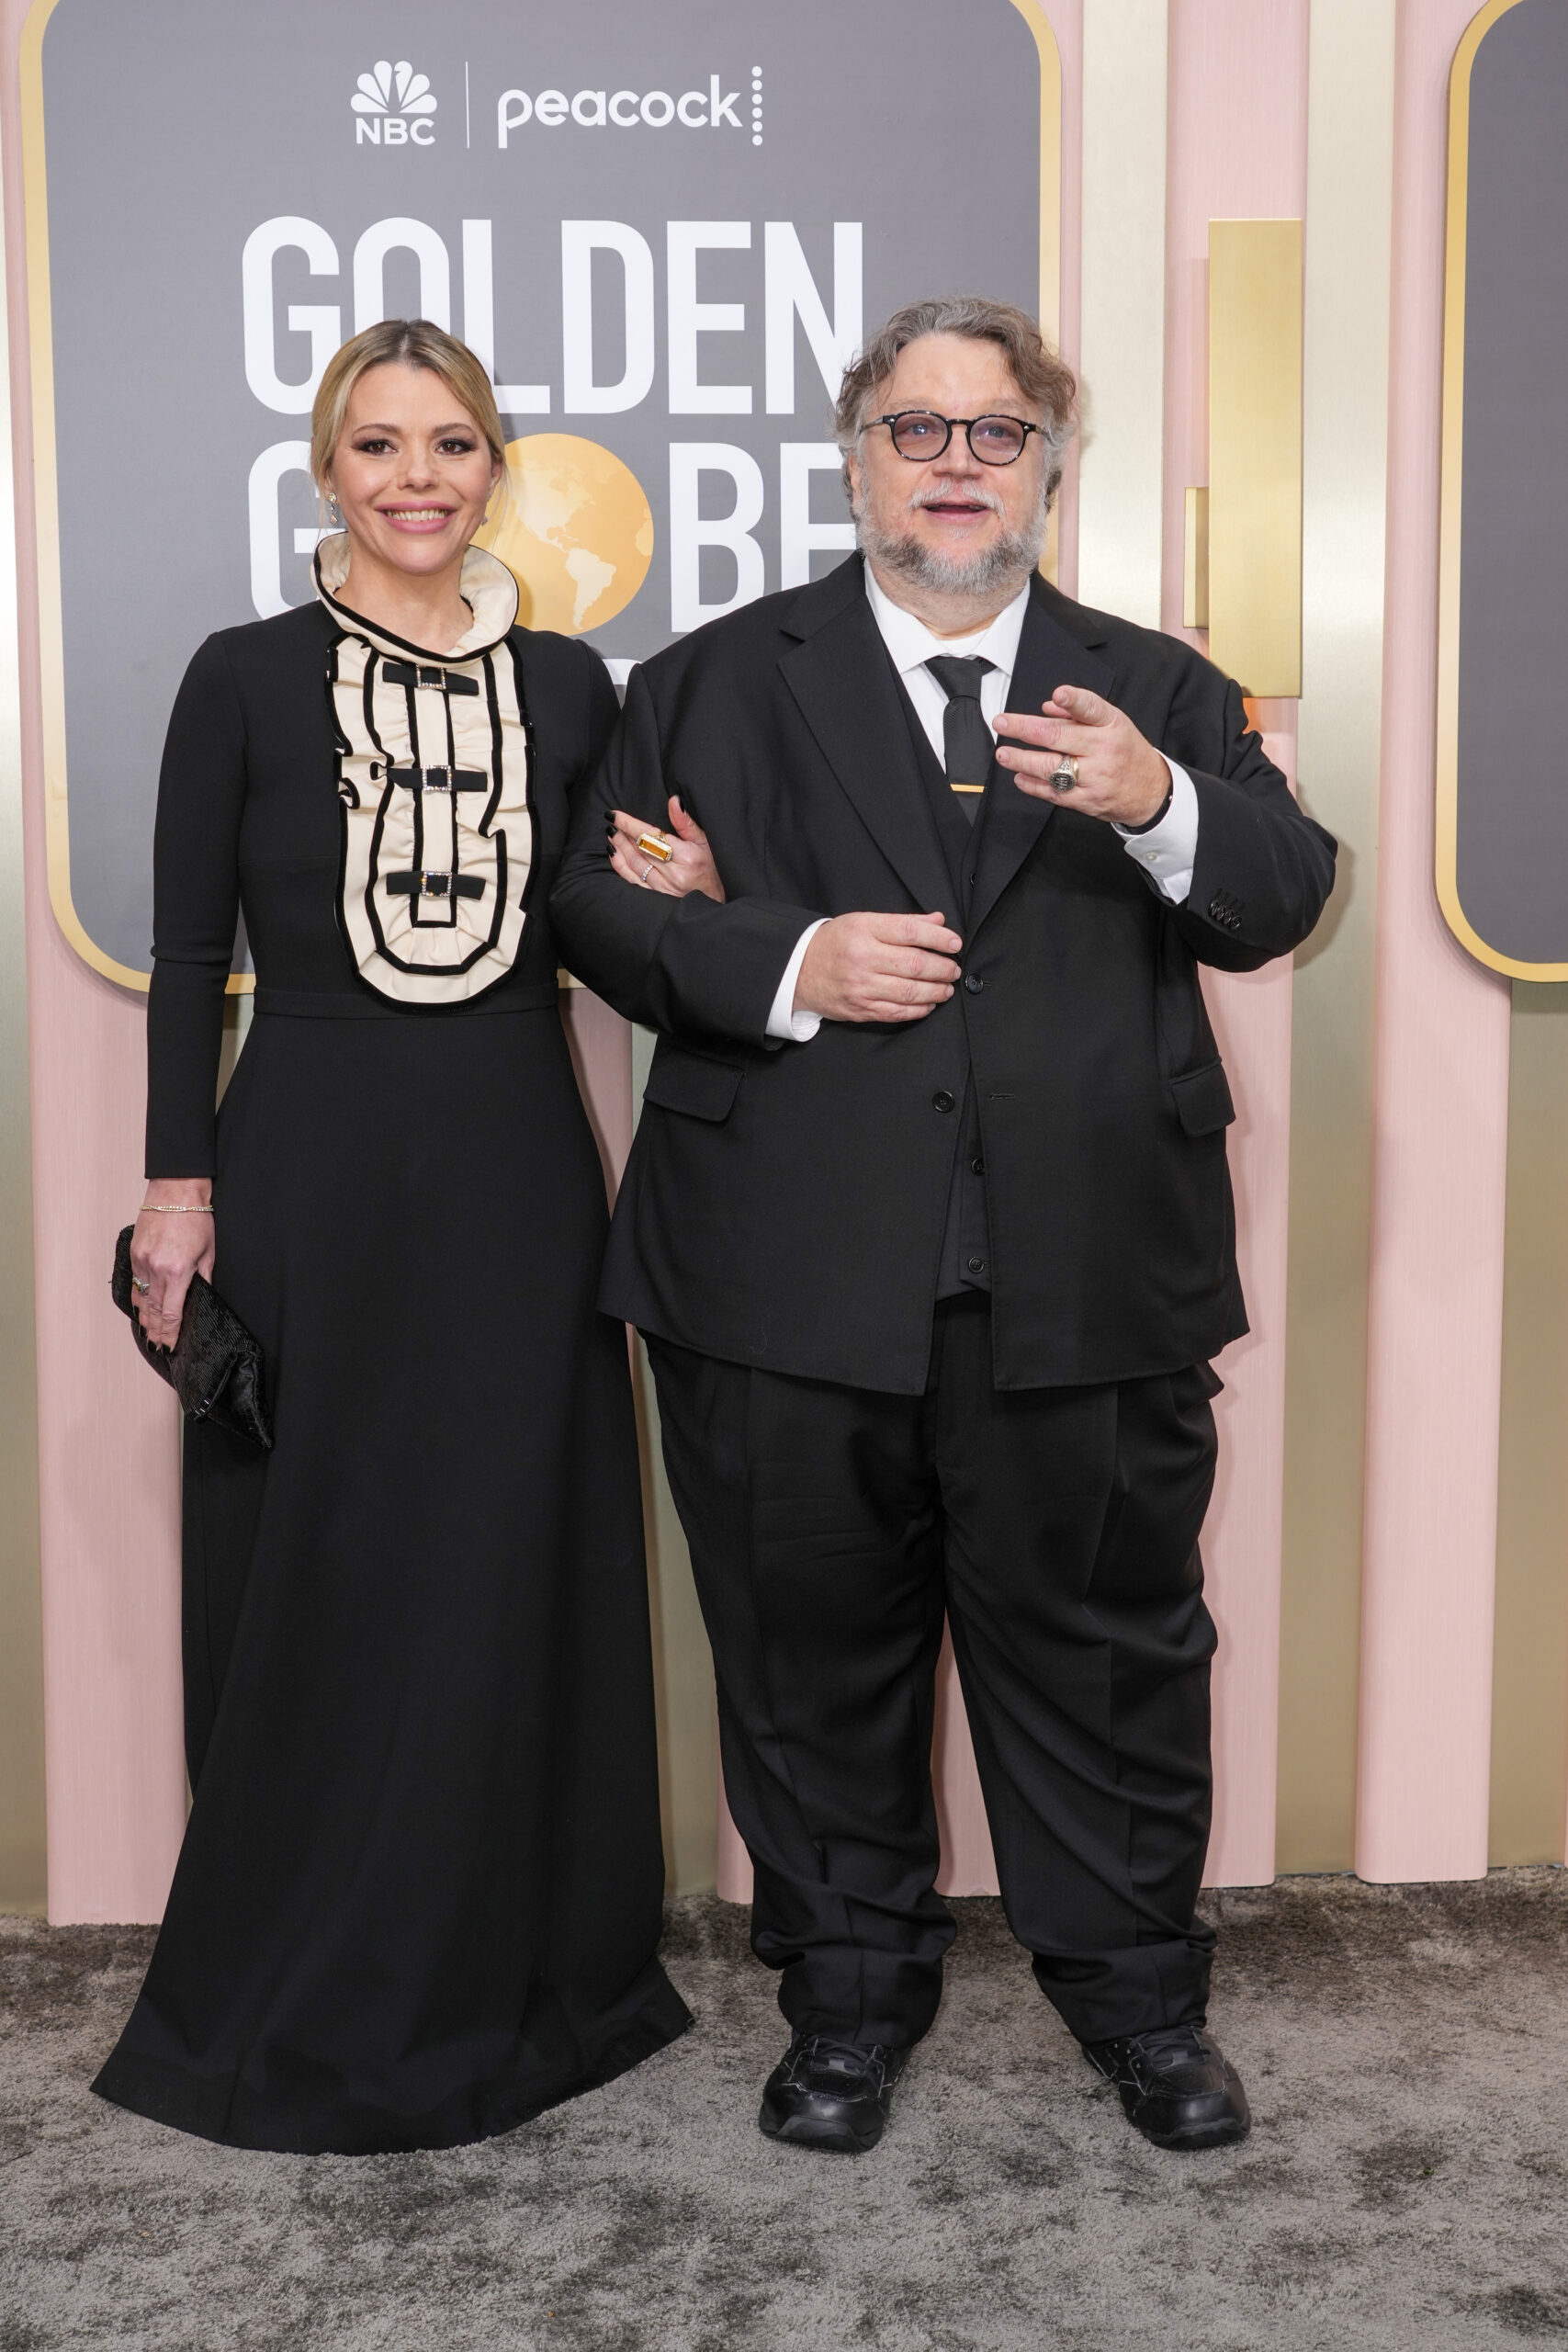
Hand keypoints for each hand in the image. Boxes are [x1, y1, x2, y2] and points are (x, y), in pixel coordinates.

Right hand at [130, 1181, 213, 1348]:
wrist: (176, 1191)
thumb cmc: (197, 1218)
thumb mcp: (209, 1252)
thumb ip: (204, 1279)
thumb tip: (201, 1299)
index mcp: (178, 1272)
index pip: (171, 1313)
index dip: (171, 1333)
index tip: (170, 1346)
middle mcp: (156, 1269)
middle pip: (153, 1310)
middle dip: (156, 1331)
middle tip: (158, 1347)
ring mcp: (142, 1261)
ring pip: (141, 1298)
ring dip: (144, 1318)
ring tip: (149, 1334)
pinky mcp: (134, 1253)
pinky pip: (135, 1282)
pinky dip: (137, 1298)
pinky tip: (140, 1309)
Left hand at [607, 796, 724, 902]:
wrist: (714, 900)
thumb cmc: (710, 867)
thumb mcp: (704, 842)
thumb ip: (686, 822)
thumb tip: (674, 801)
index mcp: (686, 856)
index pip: (651, 836)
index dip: (630, 824)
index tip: (615, 815)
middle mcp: (673, 873)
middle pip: (640, 849)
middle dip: (622, 834)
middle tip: (612, 822)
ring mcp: (663, 888)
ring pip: (634, 864)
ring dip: (619, 847)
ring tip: (612, 834)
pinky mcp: (656, 897)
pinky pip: (632, 881)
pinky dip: (620, 866)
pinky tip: (614, 854)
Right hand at [796, 911, 962, 1024]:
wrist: (799, 970)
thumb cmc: (836, 943)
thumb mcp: (863, 922)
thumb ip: (902, 923)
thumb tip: (938, 920)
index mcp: (864, 929)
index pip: (911, 931)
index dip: (939, 937)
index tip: (955, 943)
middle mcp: (863, 958)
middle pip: (915, 964)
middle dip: (943, 968)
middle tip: (954, 969)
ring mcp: (861, 987)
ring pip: (910, 991)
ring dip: (936, 991)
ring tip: (947, 987)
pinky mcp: (860, 1009)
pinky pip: (898, 1012)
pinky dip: (919, 1009)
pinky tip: (929, 1003)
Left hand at [994, 685, 1170, 825]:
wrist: (1150, 792)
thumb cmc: (1126, 751)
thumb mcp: (1113, 724)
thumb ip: (1079, 713)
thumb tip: (1047, 707)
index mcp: (1112, 725)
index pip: (1092, 708)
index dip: (1075, 701)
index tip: (1059, 694)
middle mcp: (1104, 750)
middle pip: (1060, 737)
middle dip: (1025, 729)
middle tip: (1002, 722)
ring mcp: (1095, 777)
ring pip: (1052, 768)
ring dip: (1022, 760)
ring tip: (1003, 753)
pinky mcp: (1088, 801)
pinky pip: (1055, 793)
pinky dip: (1033, 785)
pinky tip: (1019, 776)